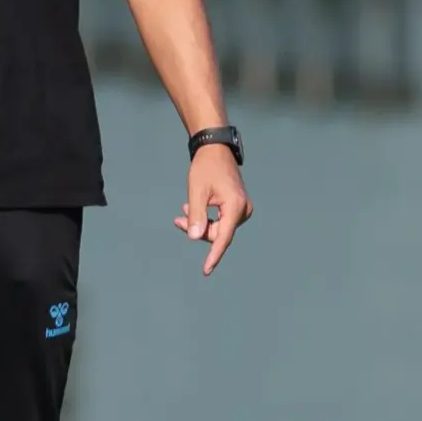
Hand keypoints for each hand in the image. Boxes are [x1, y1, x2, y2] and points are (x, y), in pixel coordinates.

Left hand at [172, 143, 252, 275]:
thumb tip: (194, 237)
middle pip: (218, 233)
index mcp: (235, 207)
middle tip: (178, 220)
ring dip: (200, 223)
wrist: (215, 150)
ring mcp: (242, 209)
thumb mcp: (197, 192)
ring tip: (183, 212)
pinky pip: (221, 220)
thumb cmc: (205, 168)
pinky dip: (206, 218)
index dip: (214, 255)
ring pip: (218, 227)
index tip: (206, 270)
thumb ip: (196, 216)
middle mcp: (243, 210)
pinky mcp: (237, 206)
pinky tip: (191, 209)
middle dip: (198, 230)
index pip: (223, 238)